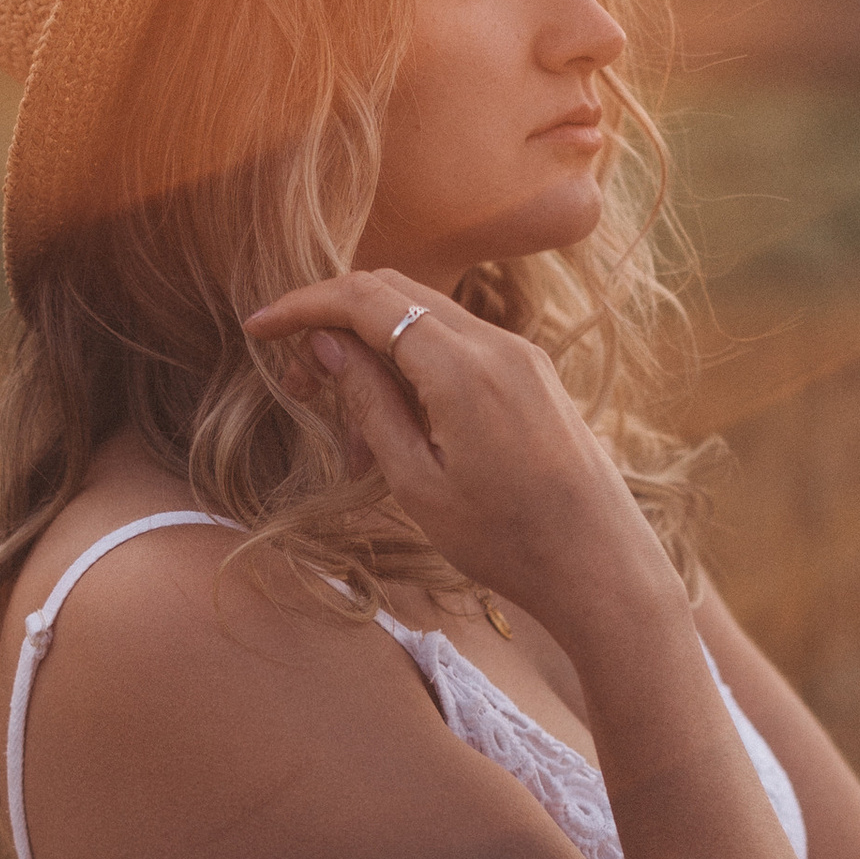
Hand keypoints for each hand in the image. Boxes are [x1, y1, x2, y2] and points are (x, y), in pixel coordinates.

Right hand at [242, 272, 675, 645]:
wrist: (601, 567)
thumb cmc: (506, 540)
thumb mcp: (417, 482)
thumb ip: (370, 404)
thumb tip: (327, 345)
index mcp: (462, 367)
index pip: (365, 300)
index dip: (303, 306)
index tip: (258, 329)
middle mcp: (496, 343)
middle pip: (394, 292)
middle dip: (334, 323)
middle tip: (297, 384)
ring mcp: (521, 354)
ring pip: (425, 318)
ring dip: (374, 352)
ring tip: (351, 437)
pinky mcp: (533, 373)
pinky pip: (458, 345)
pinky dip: (414, 367)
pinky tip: (397, 430)